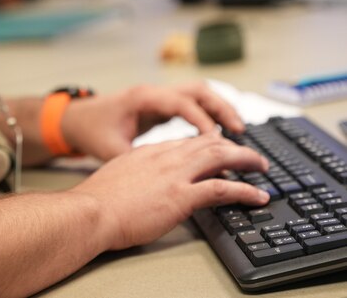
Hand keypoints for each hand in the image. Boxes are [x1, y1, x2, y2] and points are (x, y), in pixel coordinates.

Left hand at [62, 81, 244, 159]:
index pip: (182, 103)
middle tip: (241, 133)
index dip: (203, 120)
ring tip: (237, 133)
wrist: (72, 120)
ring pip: (197, 95)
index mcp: (142, 98)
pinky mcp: (158, 105)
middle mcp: (153, 92)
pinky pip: (190, 105)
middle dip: (222, 109)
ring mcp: (157, 96)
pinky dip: (206, 116)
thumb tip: (166, 179)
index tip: (220, 140)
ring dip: (218, 110)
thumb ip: (140, 159)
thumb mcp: (111, 149)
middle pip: (198, 91)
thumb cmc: (90, 132)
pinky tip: (216, 136)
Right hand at [70, 132, 269, 250]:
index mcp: (149, 151)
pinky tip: (258, 197)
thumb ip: (136, 174)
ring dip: (247, 161)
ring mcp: (175, 174)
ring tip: (262, 167)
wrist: (91, 211)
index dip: (208, 144)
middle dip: (234, 147)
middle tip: (250, 156)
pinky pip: (223, 188)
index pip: (187, 142)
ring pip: (221, 157)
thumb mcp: (119, 176)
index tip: (220, 149)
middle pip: (209, 143)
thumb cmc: (98, 200)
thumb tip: (143, 183)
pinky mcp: (181, 195)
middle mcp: (165, 157)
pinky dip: (245, 191)